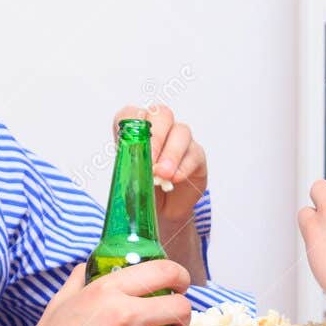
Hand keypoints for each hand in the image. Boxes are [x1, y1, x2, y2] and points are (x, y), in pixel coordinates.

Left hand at [113, 103, 206, 225]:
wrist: (162, 210)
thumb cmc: (143, 189)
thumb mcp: (129, 180)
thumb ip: (130, 170)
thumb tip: (133, 168)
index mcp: (136, 130)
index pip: (131, 115)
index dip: (132, 126)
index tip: (130, 146)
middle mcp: (159, 129)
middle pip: (161, 115)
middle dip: (156, 137)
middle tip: (150, 161)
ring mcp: (180, 140)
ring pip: (181, 132)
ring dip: (171, 154)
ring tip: (163, 174)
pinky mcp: (196, 155)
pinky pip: (194, 154)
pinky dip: (183, 167)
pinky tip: (175, 179)